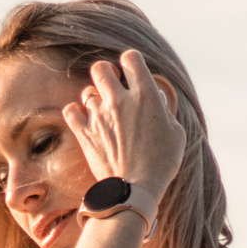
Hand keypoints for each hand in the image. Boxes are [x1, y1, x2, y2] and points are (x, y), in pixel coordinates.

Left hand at [60, 49, 184, 208]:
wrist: (135, 189)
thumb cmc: (162, 163)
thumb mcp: (175, 132)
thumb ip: (164, 110)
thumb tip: (155, 97)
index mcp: (146, 95)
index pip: (131, 58)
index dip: (131, 63)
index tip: (133, 75)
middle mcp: (120, 100)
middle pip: (101, 68)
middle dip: (107, 74)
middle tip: (113, 88)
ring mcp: (99, 115)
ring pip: (87, 91)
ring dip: (94, 99)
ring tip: (103, 112)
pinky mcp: (84, 132)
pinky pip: (71, 110)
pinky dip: (76, 113)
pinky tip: (86, 121)